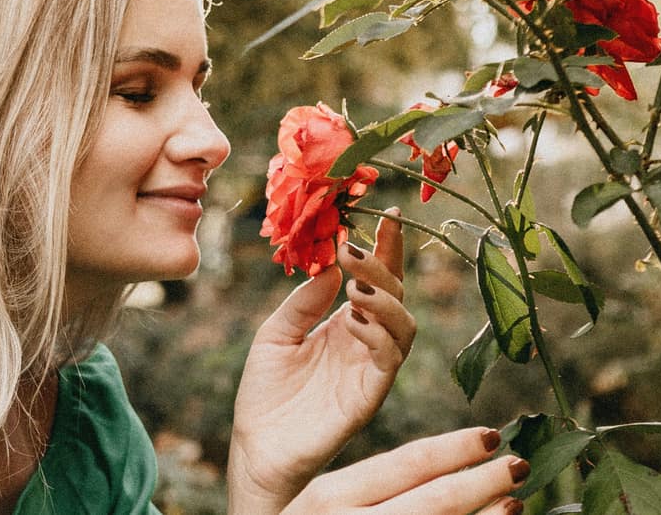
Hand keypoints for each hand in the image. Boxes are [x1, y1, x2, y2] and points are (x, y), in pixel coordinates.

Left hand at [228, 209, 415, 511]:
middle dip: (381, 265)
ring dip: (385, 299)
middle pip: (395, 295)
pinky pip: (389, 362)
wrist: (256, 446)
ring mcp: (370, 369)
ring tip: (355, 285)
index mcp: (345, 324)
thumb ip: (305, 301)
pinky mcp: (368, 397)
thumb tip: (331, 266)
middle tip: (352, 247)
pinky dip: (378, 334)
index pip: (377, 279)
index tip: (386, 213)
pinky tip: (354, 319)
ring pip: (405, 326)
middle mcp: (365, 343)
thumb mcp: (277, 332)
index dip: (386, 247)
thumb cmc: (266, 392)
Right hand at [281, 427, 528, 514]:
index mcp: (330, 497)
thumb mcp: (325, 510)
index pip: (406, 464)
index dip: (455, 449)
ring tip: (515, 503)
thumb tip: (440, 470)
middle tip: (519, 465)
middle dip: (482, 481)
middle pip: (434, 500)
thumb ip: (372, 491)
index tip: (491, 436)